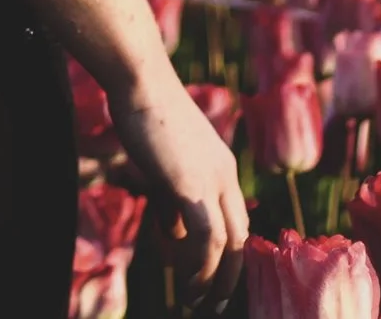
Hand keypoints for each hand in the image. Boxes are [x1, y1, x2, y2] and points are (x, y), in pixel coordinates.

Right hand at [109, 74, 248, 308]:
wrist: (140, 83)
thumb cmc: (144, 114)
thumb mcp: (163, 163)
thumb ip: (171, 199)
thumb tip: (174, 233)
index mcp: (223, 167)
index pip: (236, 220)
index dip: (228, 254)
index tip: (215, 279)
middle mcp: (226, 176)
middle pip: (240, 237)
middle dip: (228, 275)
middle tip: (213, 303)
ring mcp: (213, 180)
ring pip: (227, 244)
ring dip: (214, 279)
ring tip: (197, 301)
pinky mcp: (192, 186)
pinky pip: (206, 238)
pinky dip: (201, 266)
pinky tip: (189, 282)